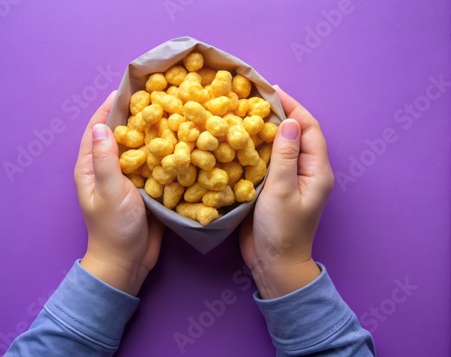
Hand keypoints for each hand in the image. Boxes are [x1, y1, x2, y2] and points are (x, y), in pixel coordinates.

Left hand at [74, 91, 163, 295]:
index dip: (109, 109)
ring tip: (170, 114)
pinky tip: (180, 142)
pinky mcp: (145, 188)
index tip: (125, 89)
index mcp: (91, 167)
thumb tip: (102, 125)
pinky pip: (154, 165)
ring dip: (153, 134)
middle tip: (155, 98)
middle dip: (136, 117)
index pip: (97, 130)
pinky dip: (164, 153)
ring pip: (140, 149)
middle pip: (121, 136)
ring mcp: (128, 179)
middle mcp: (108, 169)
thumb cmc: (114, 228)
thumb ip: (106, 159)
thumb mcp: (108, 191)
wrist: (129, 262)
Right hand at [239, 86, 334, 298]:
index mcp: (316, 170)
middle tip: (254, 98)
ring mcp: (290, 179)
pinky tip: (239, 140)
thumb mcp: (282, 191)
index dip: (292, 107)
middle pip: (295, 133)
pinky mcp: (274, 187)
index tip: (272, 90)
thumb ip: (285, 156)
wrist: (273, 264)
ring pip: (280, 146)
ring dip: (265, 130)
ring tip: (244, 113)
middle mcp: (306, 171)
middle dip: (278, 114)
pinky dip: (256, 147)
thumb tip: (288, 122)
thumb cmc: (282, 231)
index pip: (308, 128)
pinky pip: (268, 160)